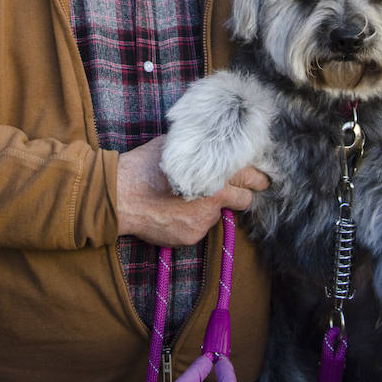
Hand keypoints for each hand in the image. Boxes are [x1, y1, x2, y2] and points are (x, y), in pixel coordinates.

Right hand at [116, 135, 268, 246]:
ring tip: (186, 199)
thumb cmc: (145, 165)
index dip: (257, 176)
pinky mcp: (191, 236)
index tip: (261, 177)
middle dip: (244, 195)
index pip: (251, 176)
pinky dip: (191, 220)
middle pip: (246, 200)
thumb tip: (210, 144)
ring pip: (217, 214)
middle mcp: (215, 198)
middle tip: (238, 190)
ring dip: (210, 207)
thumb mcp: (175, 146)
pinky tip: (172, 211)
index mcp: (215, 173)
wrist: (121, 195)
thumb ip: (199, 149)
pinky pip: (198, 227)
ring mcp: (204, 221)